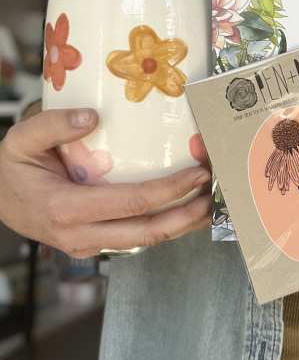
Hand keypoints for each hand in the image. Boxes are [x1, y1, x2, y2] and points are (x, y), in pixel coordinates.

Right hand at [0, 108, 211, 257]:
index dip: (171, 190)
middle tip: (218, 194)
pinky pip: (138, 238)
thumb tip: (94, 116)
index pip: (133, 203)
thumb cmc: (13, 169)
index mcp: (67, 208)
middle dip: (189, 214)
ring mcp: (91, 244)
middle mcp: (83, 234)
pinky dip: (166, 226)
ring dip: (184, 225)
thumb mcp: (21, 139)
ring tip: (212, 204)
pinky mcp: (98, 243)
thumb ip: (53, 125)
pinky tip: (186, 210)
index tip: (199, 173)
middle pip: (149, 231)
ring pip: (147, 241)